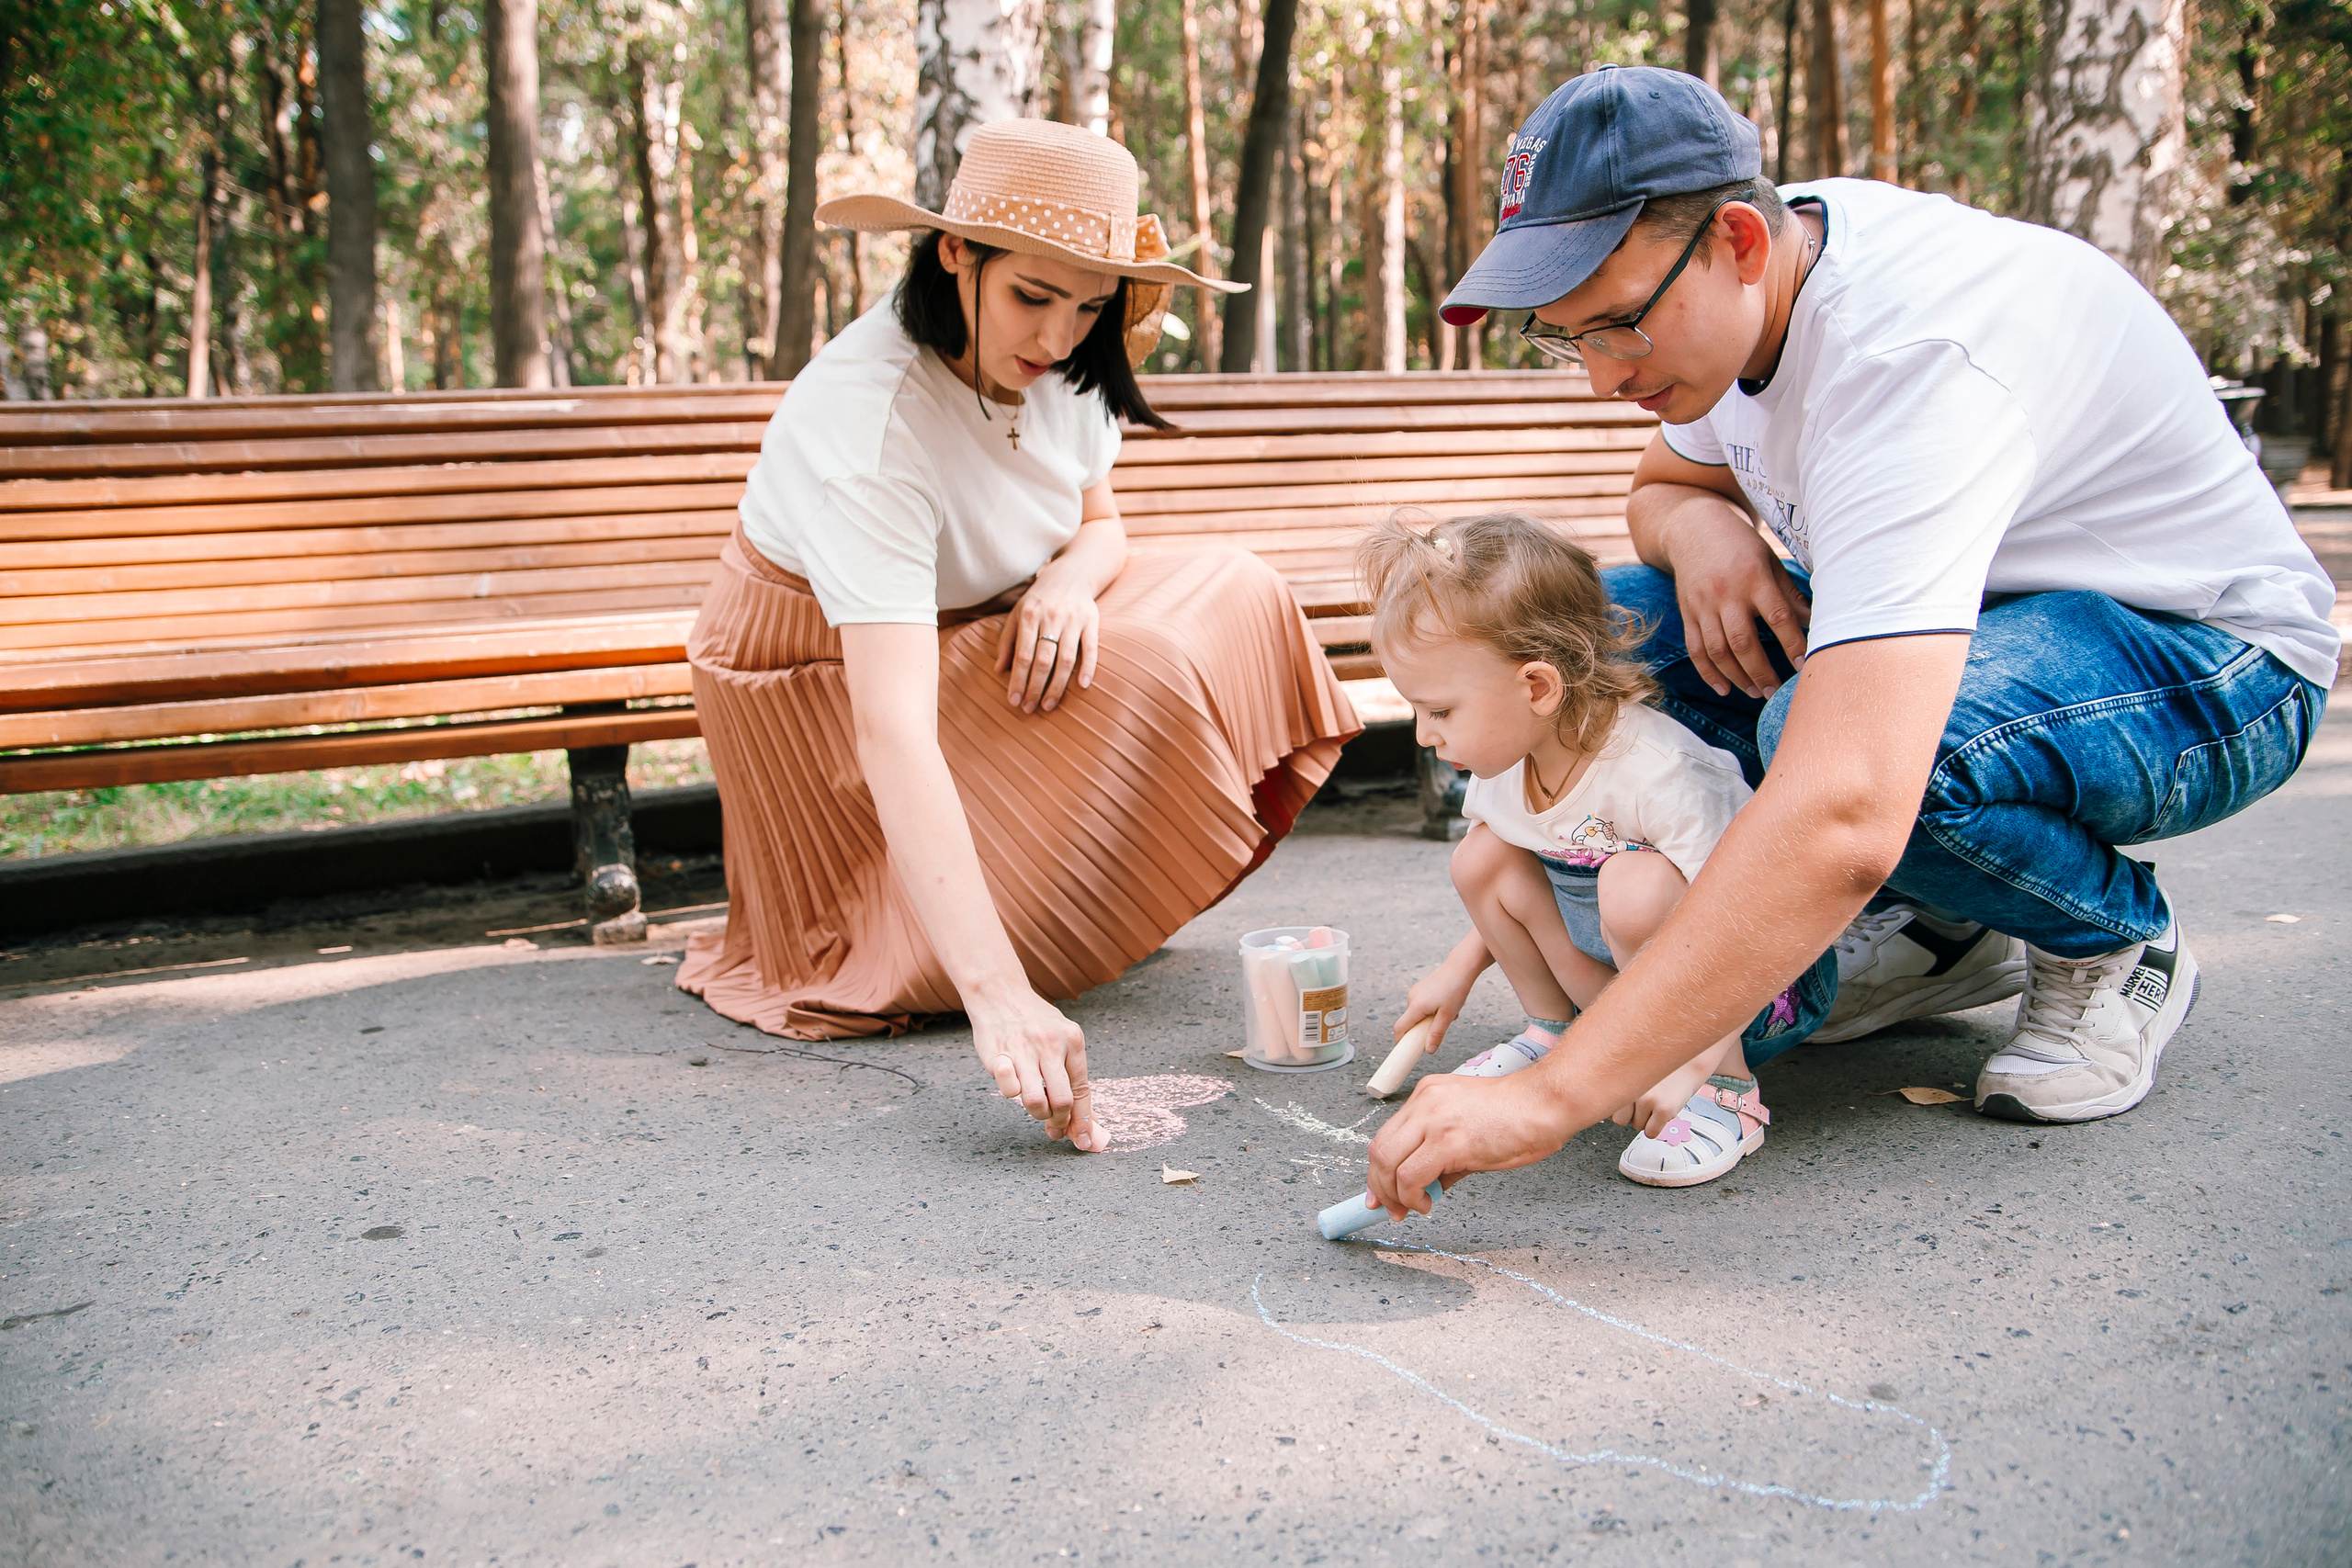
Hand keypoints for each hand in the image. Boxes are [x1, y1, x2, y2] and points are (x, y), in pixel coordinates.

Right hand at [972, 990, 1104, 1150]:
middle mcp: (1052, 1044)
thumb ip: (1073, 1077)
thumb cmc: (1035, 1024)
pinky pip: (1008, 1089)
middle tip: (1052, 1124)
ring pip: (1036, 1101)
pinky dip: (1011, 1094)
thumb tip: (1088, 1122)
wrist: (999, 993)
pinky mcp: (999, 1054)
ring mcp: (1024, 1049)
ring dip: (1036, 1113)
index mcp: (1073, 1040)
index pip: (1081, 1091)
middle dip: (1058, 1121)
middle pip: (1062, 1101)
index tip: (1081, 1141)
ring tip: (1033, 1104)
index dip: (1081, 1122)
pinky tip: (1012, 1084)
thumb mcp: (1063, 1040)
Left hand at [994, 565, 1101, 713]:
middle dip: (1035, 687)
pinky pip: (1091, 647)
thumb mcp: (1017, 613)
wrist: (1071, 574)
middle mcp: (1051, 617)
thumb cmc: (1039, 600)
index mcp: (1029, 615)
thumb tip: (999, 669)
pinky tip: (1083, 686)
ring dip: (1057, 685)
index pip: (1023, 655)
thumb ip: (1007, 640)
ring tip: (1048, 705)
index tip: (1013, 700)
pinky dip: (1088, 667)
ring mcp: (1073, 620)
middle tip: (1029, 708)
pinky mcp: (1092, 621)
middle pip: (1043, 660)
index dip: (1018, 680)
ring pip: (1065, 658)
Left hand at [1363, 1070, 1573, 1218]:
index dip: (1379, 1169)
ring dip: (1393, 1195)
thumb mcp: (1468, 1132)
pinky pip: (1410, 1176)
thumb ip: (1443, 1157)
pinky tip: (1427, 1204)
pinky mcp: (1447, 1142)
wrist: (1544, 1105)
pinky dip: (1411, 1197)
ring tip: (1411, 1208)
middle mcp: (1424, 1103)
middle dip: (1379, 1186)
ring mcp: (1433, 1120)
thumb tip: (1426, 1188)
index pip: (1388, 1135)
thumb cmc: (1518, 1116)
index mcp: (1428, 1096)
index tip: (1381, 1193)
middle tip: (1388, 1208)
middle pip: (1379, 1149)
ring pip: (1387, 1163)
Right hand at [1393, 940, 1484, 1058]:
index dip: (1400, 1041)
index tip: (1405, 1050)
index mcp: (1416, 1006)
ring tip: (1449, 1011)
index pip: (1400, 1028)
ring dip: (1431, 1018)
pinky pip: (1423, 1005)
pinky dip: (1433, 1009)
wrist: (1461, 967)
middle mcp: (1412, 998)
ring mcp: (1416, 992)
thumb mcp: (1448, 1015)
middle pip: (1411, 1022)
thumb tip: (1429, 1051)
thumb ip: (1437, 1033)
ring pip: (1419, 1013)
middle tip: (1442, 1025)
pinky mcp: (1421, 988)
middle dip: (1424, 1028)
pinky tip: (1447, 1003)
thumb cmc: (1455, 989)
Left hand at [1609, 1049, 1719, 1139]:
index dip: (1618, 1106)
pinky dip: (1656, 1128)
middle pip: (1619, 1120)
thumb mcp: (1633, 1073)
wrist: (1689, 1063)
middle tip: (1644, 1104)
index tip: (1625, 1102)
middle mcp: (1632, 1088)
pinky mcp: (1663, 1109)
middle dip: (1630, 1115)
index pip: (1607, 1105)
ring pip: (1636, 1126)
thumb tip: (1604, 1112)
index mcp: (1621, 1078)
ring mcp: (1647, 1099)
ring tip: (1656, 1103)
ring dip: (1645, 1119)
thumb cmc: (1659, 1071)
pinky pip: (1651, 1133)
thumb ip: (1618, 1087)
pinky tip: (1662, 1114)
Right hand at [1669, 521, 1811, 699]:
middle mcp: (1726, 594)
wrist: (1692, 529)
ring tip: (1756, 692)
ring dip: (1738, 677)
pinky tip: (1724, 688)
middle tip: (1777, 692)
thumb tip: (1812, 621)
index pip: (1776, 617)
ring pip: (1719, 650)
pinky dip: (1708, 672)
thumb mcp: (1769, 560)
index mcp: (1753, 578)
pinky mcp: (1688, 613)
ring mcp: (1703, 606)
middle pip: (1743, 642)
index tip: (1802, 665)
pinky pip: (1696, 648)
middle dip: (1761, 672)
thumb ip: (1788, 592)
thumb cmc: (1739, 545)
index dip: (1791, 643)